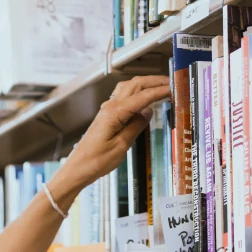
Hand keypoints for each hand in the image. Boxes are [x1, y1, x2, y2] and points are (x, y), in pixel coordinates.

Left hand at [55, 76, 171, 195]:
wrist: (77, 169)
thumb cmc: (96, 162)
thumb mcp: (121, 146)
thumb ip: (136, 126)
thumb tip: (148, 112)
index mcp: (115, 113)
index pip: (143, 96)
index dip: (160, 91)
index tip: (175, 88)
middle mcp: (110, 107)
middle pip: (135, 85)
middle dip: (154, 81)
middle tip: (172, 83)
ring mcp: (106, 110)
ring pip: (128, 88)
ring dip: (145, 84)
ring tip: (160, 87)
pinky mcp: (105, 116)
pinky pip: (123, 97)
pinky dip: (136, 93)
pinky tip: (143, 99)